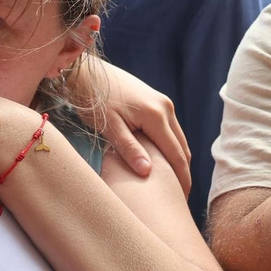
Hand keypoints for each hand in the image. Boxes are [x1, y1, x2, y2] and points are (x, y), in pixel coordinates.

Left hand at [63, 58, 190, 191]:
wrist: (86, 72)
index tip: (182, 198)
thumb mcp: (109, 127)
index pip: (176, 154)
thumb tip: (148, 173)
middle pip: (182, 147)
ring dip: (177, 161)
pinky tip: (162, 163)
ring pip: (178, 139)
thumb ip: (129, 149)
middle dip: (183, 172)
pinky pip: (170, 131)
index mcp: (156, 115)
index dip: (181, 178)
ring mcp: (164, 104)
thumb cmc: (93, 99)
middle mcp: (165, 108)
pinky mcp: (158, 103)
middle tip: (179, 197)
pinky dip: (170, 148)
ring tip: (171, 184)